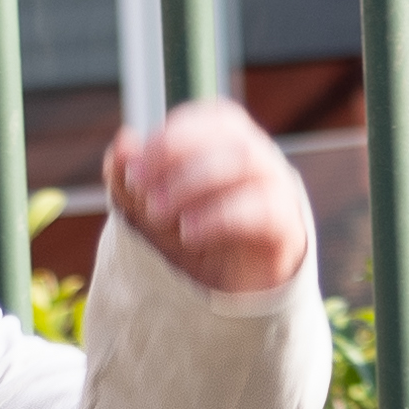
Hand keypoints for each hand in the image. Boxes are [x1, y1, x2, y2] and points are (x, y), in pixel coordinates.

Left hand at [100, 100, 314, 296]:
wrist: (229, 291)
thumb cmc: (191, 234)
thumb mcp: (148, 209)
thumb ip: (130, 176)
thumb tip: (123, 141)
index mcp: (231, 142)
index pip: (213, 117)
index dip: (173, 135)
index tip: (136, 167)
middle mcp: (259, 157)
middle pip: (229, 136)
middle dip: (177, 158)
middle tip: (142, 191)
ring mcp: (277, 189)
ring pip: (247, 163)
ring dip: (194, 183)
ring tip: (158, 213)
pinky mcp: (285, 227)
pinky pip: (264, 210)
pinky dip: (219, 217)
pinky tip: (188, 233)